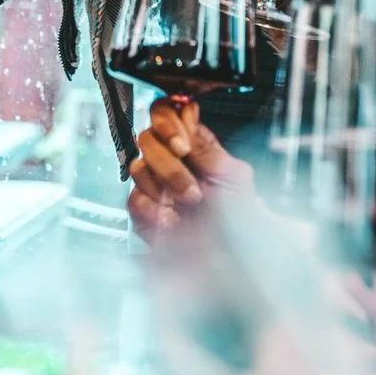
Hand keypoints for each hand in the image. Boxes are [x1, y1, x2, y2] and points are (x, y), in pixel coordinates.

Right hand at [124, 99, 254, 238]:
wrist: (233, 259)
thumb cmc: (242, 219)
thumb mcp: (234, 176)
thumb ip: (206, 147)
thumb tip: (184, 118)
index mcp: (195, 146)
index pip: (166, 115)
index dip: (168, 124)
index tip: (182, 145)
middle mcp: (171, 162)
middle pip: (147, 138)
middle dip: (170, 163)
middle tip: (192, 185)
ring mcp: (155, 186)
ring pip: (137, 167)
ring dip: (166, 186)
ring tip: (190, 204)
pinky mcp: (143, 213)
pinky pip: (133, 199)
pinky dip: (153, 209)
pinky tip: (173, 219)